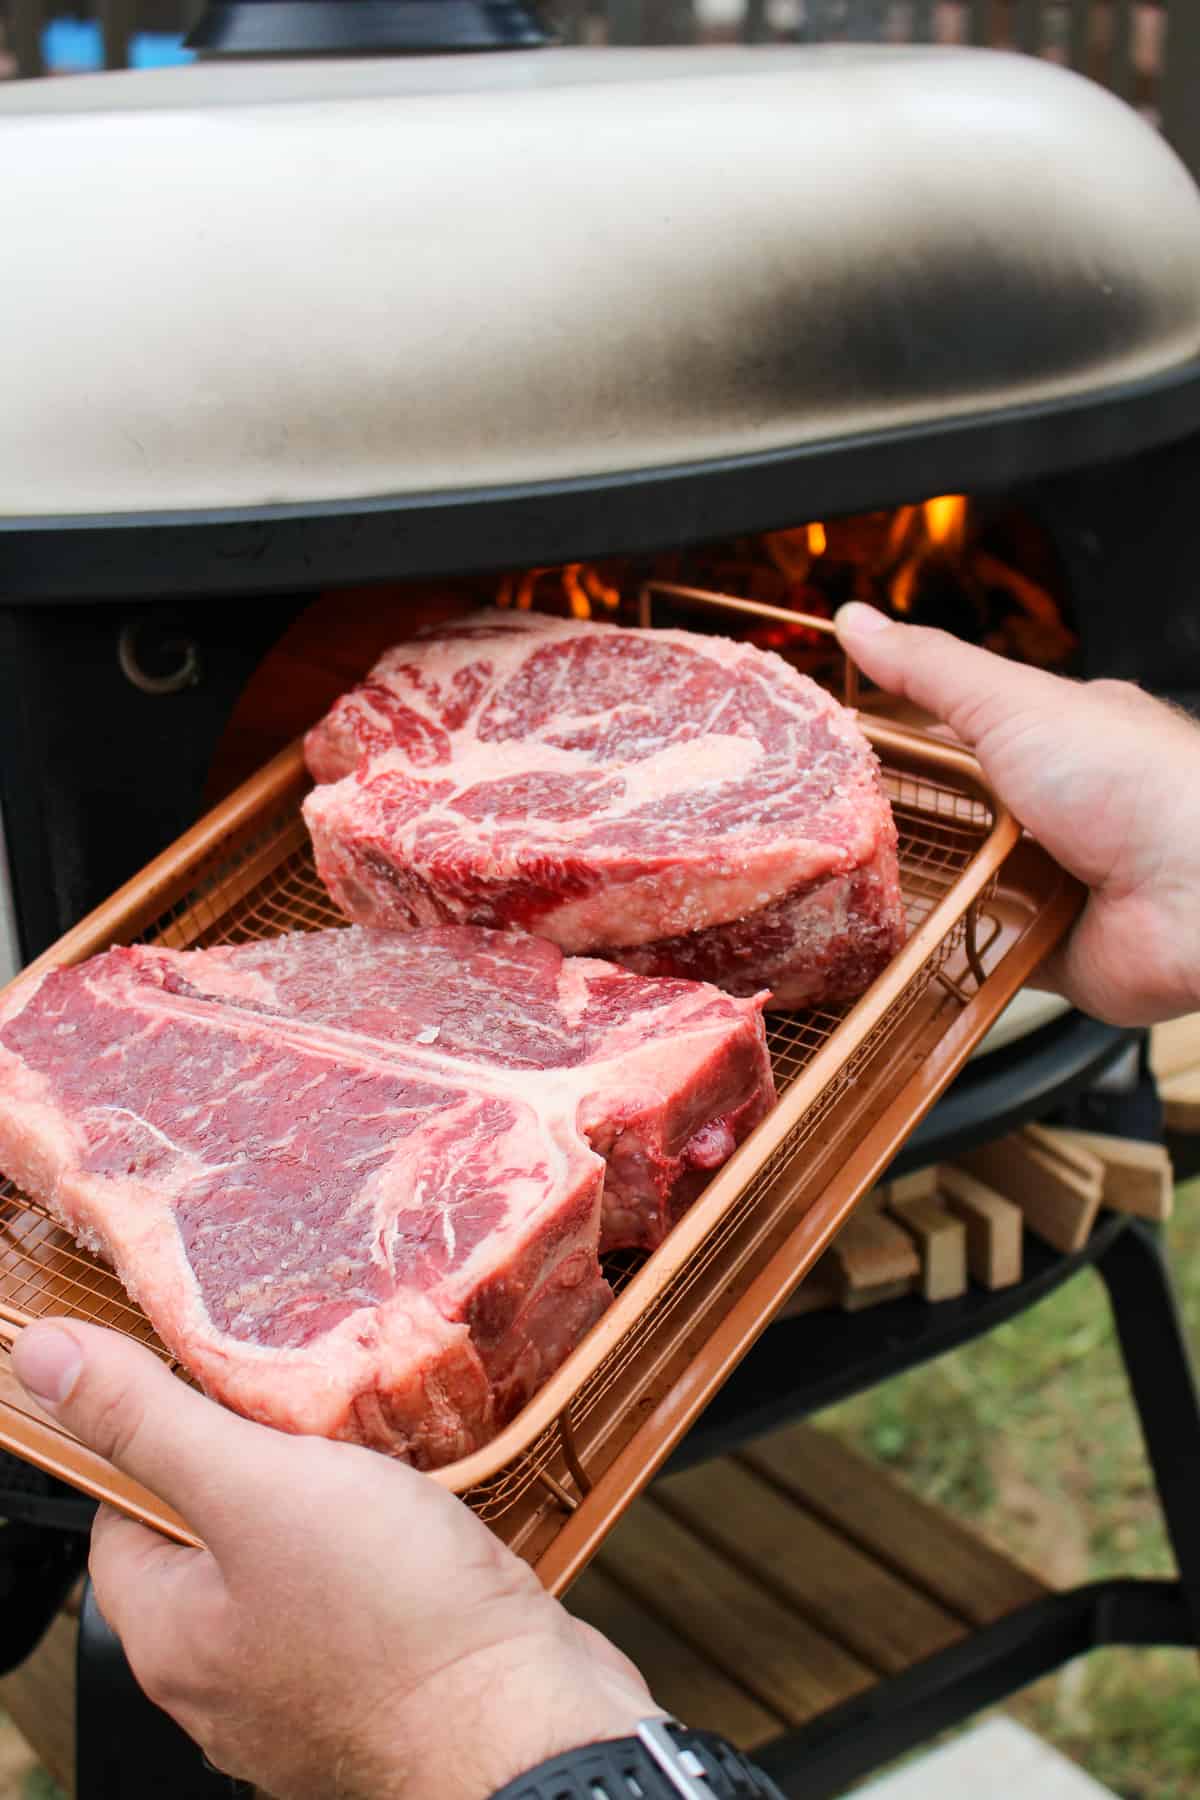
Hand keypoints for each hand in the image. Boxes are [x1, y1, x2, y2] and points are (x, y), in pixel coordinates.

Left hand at [12, 1321, 656, 1799]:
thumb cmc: (396, 1625)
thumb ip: (151, 1421)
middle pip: (217, 1533)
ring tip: (379, 1456)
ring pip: (300, 1562)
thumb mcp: (258, 1488)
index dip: (165, 1433)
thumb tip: (43, 1358)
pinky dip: (392, 1547)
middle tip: (314, 1412)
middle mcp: (228, 1678)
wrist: (529, 1726)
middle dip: (266, 1461)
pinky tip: (430, 1518)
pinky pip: (369, 1596)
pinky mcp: (390, 1687)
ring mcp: (312, 1691)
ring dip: (337, 1502)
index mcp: (171, 1636)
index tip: (220, 1383)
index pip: (122, 1509)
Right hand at [835, 603, 1199, 1026]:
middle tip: (821, 828)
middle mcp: (1053, 812)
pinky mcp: (1043, 950)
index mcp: (1055, 739)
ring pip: (953, 885)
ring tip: (843, 888)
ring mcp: (1047, 883)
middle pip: (946, 814)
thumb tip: (855, 620)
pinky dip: (940, 951)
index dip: (891, 741)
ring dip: (912, 889)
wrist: (1198, 896)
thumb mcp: (1013, 702)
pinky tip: (896, 942)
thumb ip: (930, 670)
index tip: (825, 750)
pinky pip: (972, 952)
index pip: (954, 734)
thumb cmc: (1130, 781)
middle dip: (892, 824)